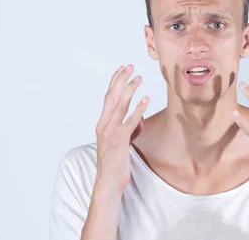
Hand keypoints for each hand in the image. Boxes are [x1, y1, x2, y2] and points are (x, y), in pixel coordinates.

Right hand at [94, 64, 148, 194]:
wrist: (108, 182)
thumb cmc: (115, 162)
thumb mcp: (122, 141)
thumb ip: (128, 128)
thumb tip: (139, 118)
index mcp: (102, 123)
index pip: (108, 98)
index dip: (115, 82)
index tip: (122, 69)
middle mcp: (104, 125)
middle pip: (112, 97)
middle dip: (121, 80)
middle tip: (130, 66)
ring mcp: (110, 133)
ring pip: (119, 106)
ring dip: (130, 90)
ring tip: (139, 78)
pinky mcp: (119, 141)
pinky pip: (130, 121)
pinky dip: (138, 110)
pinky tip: (146, 100)